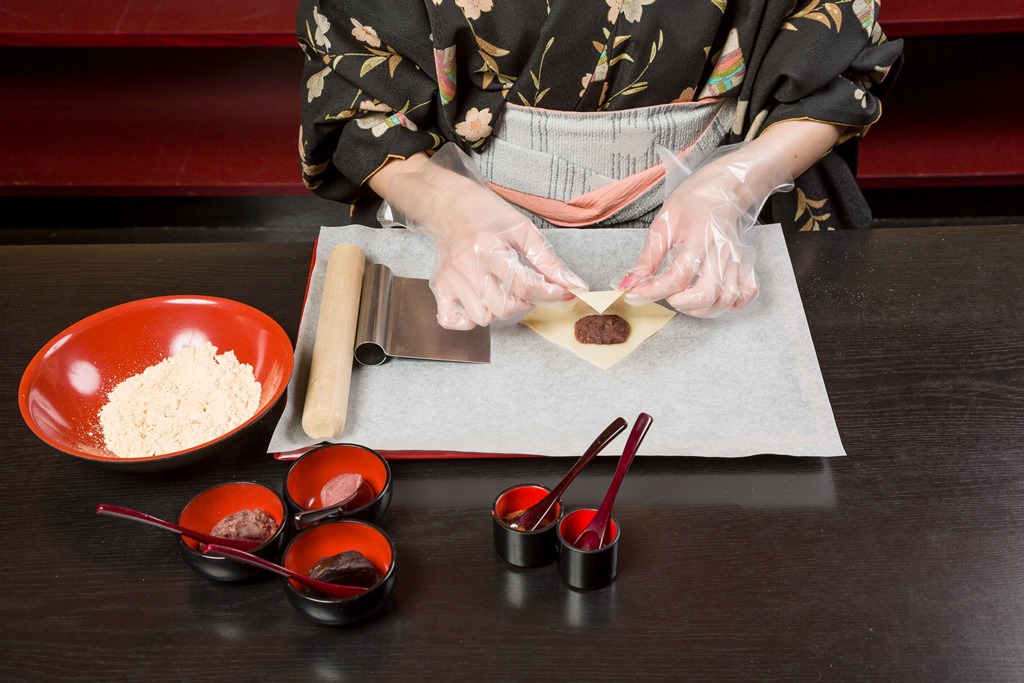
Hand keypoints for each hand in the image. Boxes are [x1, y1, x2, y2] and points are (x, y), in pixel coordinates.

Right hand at [378, 144, 586, 329]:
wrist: (448, 202)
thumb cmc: (486, 212)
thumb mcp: (522, 229)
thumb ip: (547, 259)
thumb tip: (571, 284)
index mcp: (488, 247)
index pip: (523, 284)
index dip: (549, 293)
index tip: (563, 291)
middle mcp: (467, 265)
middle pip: (503, 307)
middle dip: (524, 303)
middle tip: (528, 288)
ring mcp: (451, 278)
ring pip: (482, 317)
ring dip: (499, 310)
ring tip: (503, 291)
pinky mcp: (440, 285)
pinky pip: (450, 320)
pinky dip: (467, 320)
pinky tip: (480, 304)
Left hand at [621, 140, 793, 317]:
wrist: (725, 187)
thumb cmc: (694, 201)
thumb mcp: (664, 224)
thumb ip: (648, 257)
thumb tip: (630, 282)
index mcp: (698, 238)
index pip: (678, 277)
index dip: (653, 291)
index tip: (635, 294)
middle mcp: (722, 252)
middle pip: (707, 294)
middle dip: (681, 303)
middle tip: (668, 294)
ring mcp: (737, 260)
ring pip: (726, 299)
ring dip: (703, 309)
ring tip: (686, 298)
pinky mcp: (746, 264)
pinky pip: (746, 294)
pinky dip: (731, 303)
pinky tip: (714, 298)